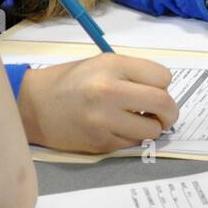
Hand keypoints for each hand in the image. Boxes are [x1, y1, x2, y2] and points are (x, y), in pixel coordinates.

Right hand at [17, 54, 178, 153]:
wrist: (36, 105)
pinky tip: (118, 127)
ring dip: (152, 126)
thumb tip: (165, 91)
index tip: (156, 88)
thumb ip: (134, 73)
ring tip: (138, 119)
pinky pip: (133, 143)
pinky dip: (132, 137)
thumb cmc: (72, 80)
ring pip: (152, 130)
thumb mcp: (103, 63)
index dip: (163, 84)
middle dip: (170, 111)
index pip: (162, 78)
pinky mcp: (100, 144)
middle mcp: (109, 93)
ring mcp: (104, 121)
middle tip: (165, 112)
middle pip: (163, 104)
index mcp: (112, 67)